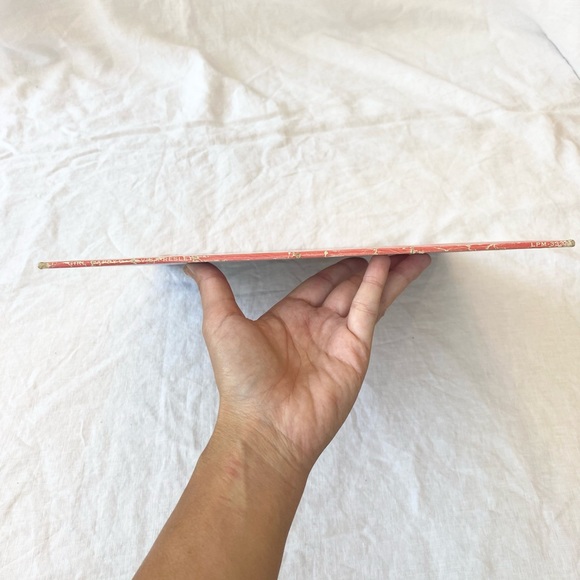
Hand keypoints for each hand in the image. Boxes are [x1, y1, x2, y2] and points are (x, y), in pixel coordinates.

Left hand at [185, 255, 429, 476]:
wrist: (265, 426)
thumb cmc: (241, 378)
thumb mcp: (221, 324)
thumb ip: (214, 289)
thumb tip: (191, 260)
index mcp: (289, 317)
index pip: (318, 281)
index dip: (334, 260)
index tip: (346, 236)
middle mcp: (317, 325)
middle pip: (348, 285)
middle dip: (366, 262)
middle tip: (383, 235)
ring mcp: (338, 337)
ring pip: (367, 294)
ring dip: (385, 271)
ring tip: (404, 246)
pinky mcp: (355, 349)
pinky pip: (369, 309)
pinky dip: (380, 285)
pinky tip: (390, 263)